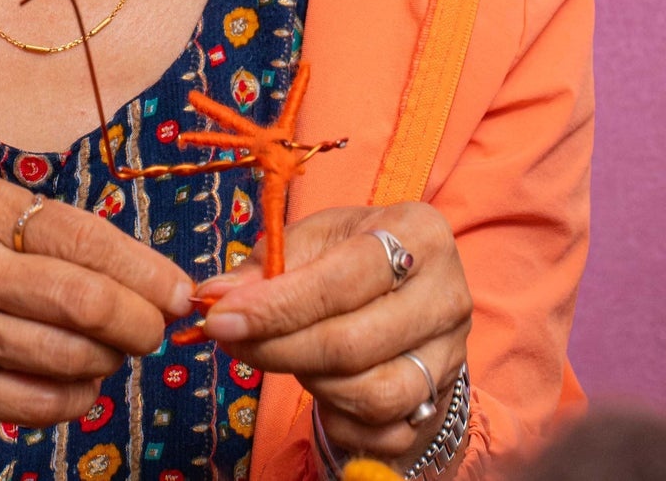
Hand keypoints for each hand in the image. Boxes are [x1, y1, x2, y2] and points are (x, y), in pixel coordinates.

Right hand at [0, 173, 193, 480]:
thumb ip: (47, 236)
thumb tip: (147, 274)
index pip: (81, 235)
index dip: (143, 268)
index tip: (178, 290)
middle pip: (82, 299)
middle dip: (138, 321)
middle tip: (156, 330)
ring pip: (68, 355)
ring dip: (109, 362)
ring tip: (113, 355)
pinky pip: (40, 402)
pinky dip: (76, 398)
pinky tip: (79, 385)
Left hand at [197, 203, 470, 468]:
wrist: (410, 288)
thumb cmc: (355, 253)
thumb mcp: (317, 236)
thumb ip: (268, 263)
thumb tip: (216, 296)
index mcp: (418, 233)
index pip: (340, 281)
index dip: (275, 306)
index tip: (220, 319)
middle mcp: (446, 295)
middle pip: (352, 344)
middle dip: (278, 349)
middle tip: (231, 341)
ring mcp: (450, 355)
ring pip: (370, 395)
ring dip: (309, 381)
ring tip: (281, 353)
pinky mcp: (441, 402)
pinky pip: (382, 433)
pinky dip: (338, 419)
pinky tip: (318, 386)